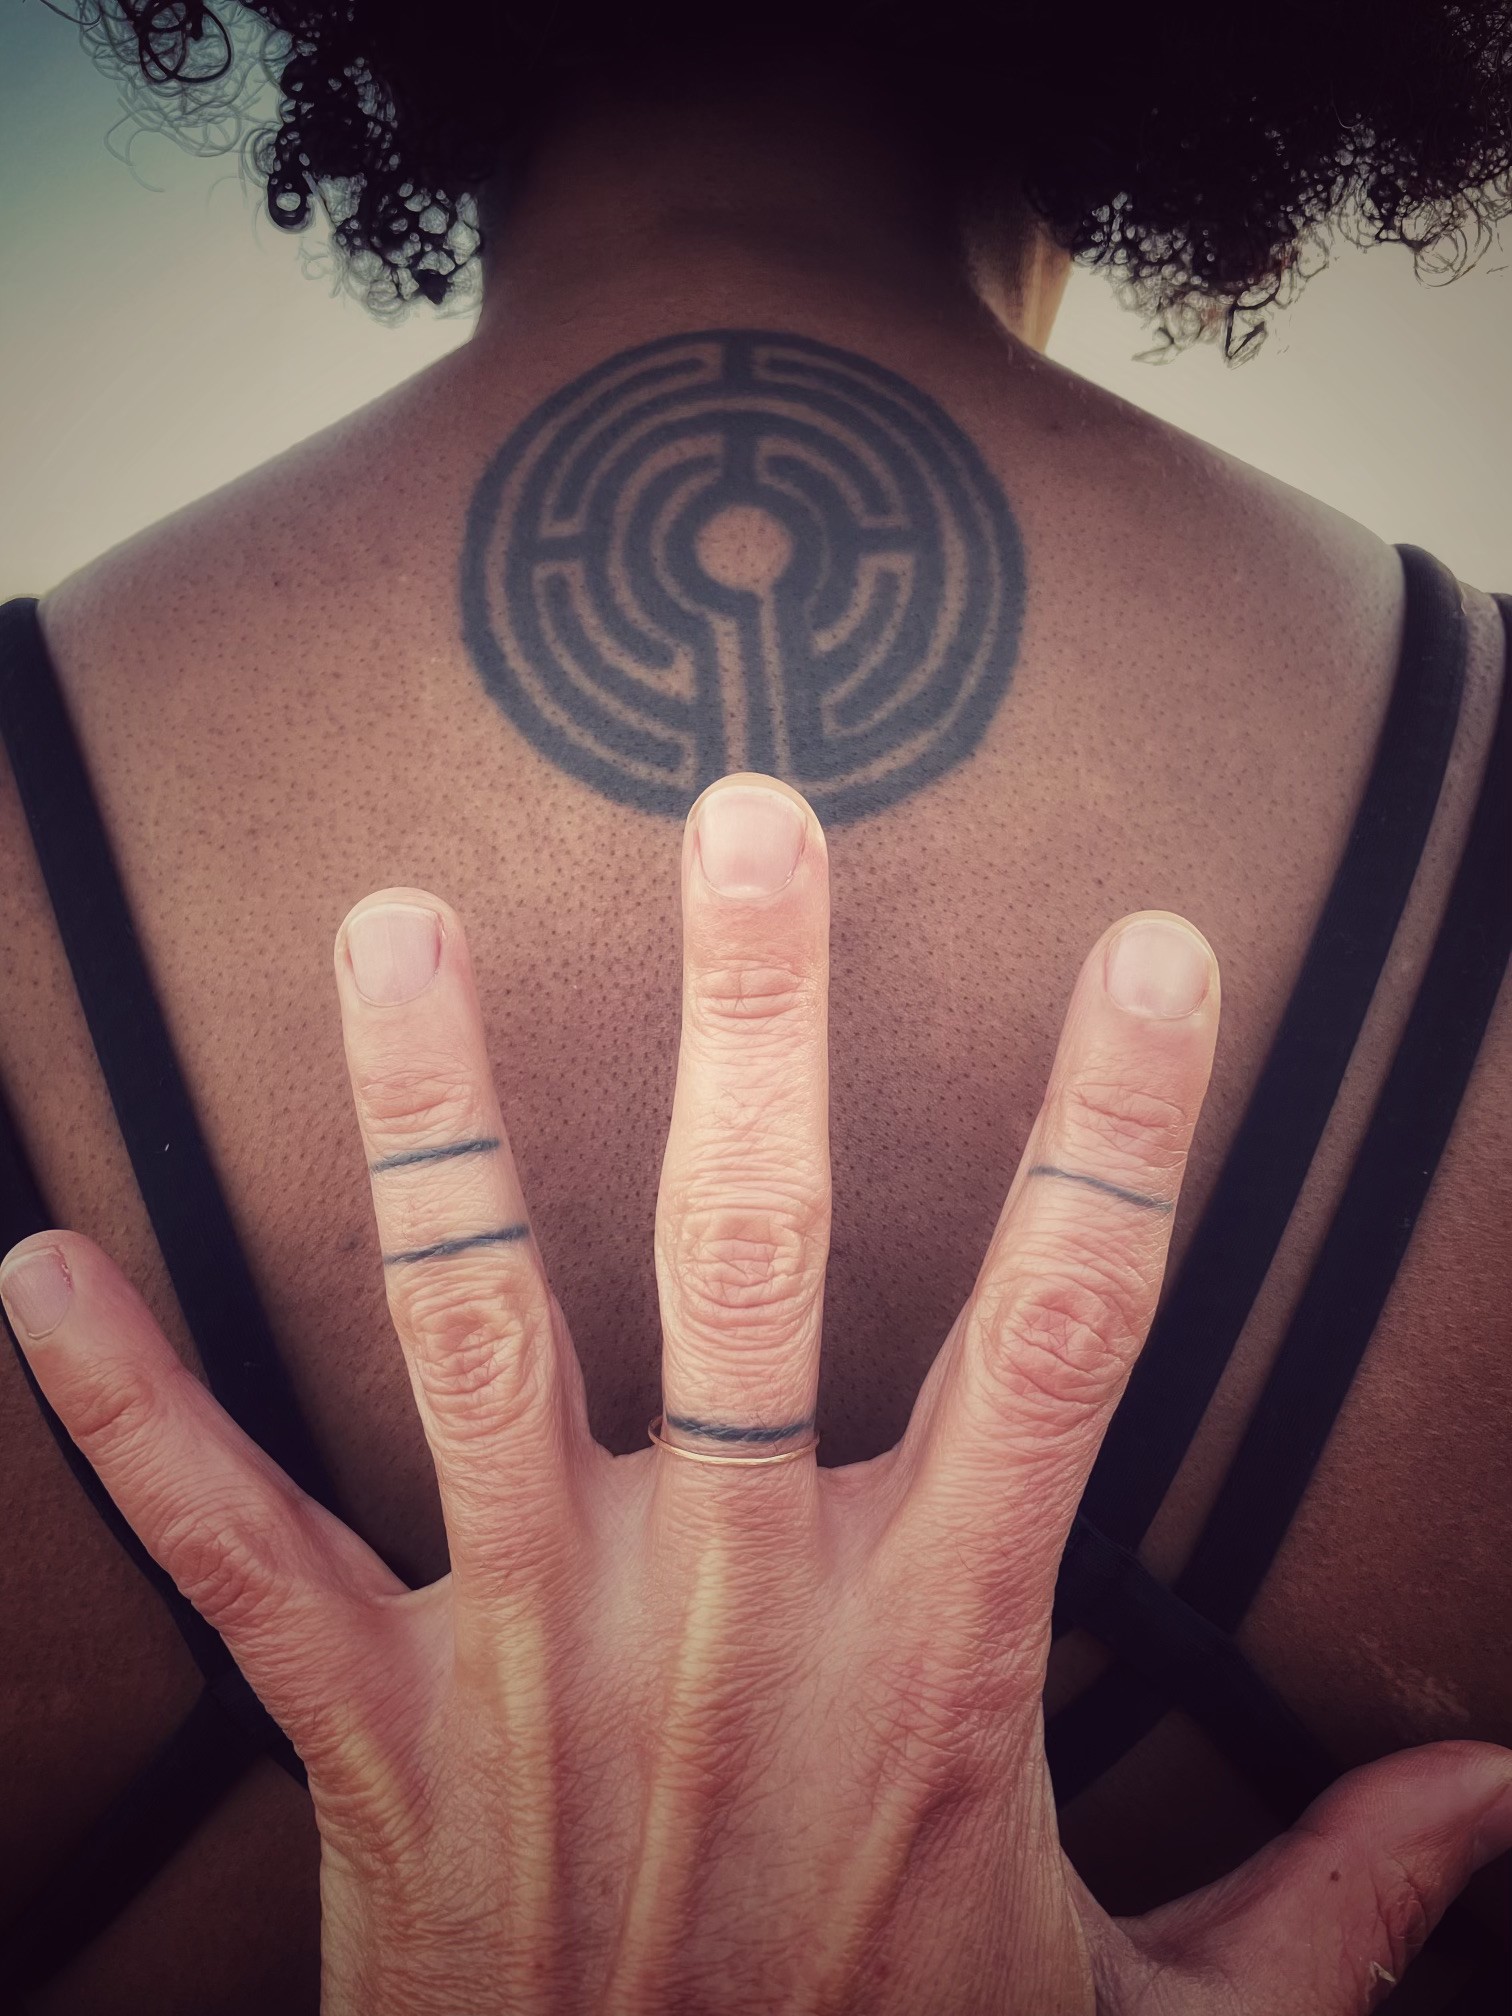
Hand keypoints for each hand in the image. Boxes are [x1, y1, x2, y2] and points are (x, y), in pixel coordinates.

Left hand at [3, 771, 1507, 2015]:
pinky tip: (39, 1265)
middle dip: (764, 1020)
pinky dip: (132, 1407)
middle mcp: (732, 1604)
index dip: (1125, 1132)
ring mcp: (533, 1648)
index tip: (1162, 953)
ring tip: (396, 920)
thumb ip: (1330, 1905)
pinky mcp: (373, 1732)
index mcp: (937, 1648)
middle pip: (757, 1254)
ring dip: (431, 1116)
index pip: (1071, 1332)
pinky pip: (233, 1549)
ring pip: (470, 1329)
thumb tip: (1500, 1792)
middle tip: (756, 813)